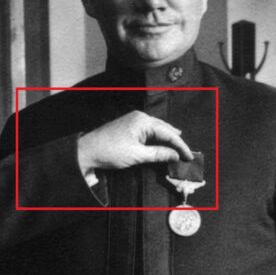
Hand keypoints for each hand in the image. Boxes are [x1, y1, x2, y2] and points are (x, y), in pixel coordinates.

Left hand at [77, 110, 192, 175]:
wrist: (87, 152)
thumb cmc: (109, 152)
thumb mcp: (137, 155)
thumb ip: (158, 154)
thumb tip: (175, 155)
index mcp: (143, 121)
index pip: (168, 133)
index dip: (180, 146)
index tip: (188, 156)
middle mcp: (139, 117)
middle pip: (164, 129)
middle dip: (175, 141)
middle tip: (186, 153)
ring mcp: (133, 121)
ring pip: (156, 130)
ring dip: (166, 140)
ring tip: (177, 148)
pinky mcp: (128, 127)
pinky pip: (148, 131)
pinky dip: (156, 139)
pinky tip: (161, 144)